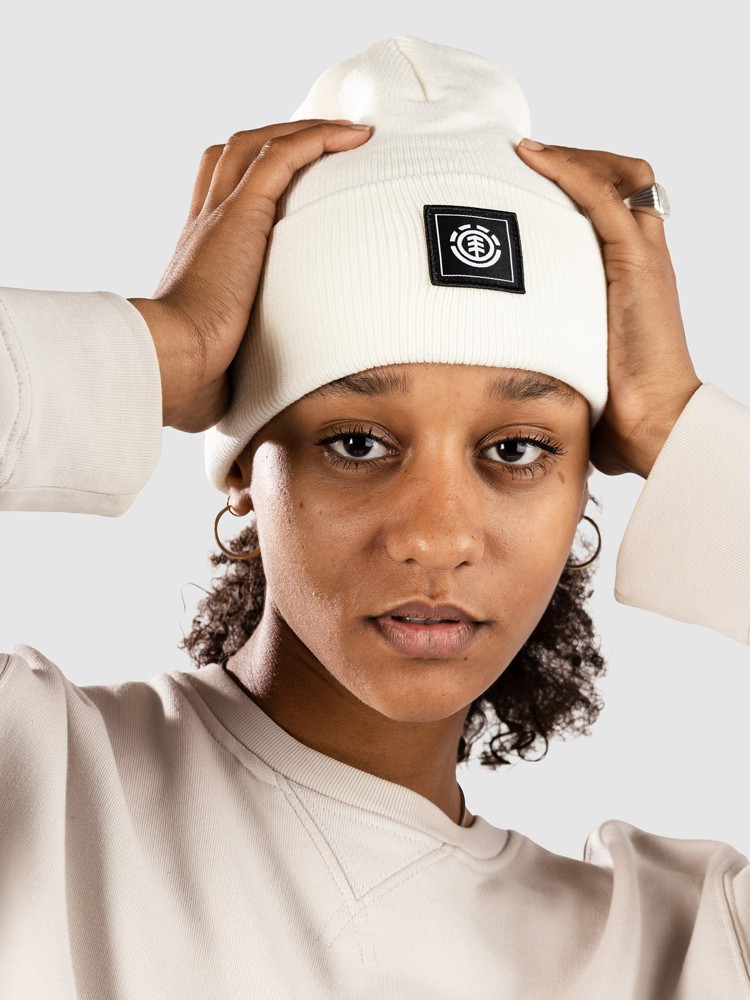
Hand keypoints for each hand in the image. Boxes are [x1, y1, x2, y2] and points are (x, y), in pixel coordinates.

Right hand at [128, 120, 371, 431]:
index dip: (255, 173)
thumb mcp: (223, 359)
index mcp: (200, 251)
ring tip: (351, 132)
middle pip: (237, 153)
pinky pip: (281, 157)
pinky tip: (354, 136)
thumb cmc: (192, 375)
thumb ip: (242, 358)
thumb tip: (264, 396)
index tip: (297, 179)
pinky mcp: (239, 216)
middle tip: (329, 142)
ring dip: (306, 131)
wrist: (171, 364)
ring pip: (259, 144)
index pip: (220, 190)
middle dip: (283, 139)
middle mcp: (205, 223)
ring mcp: (220, 215)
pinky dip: (317, 138)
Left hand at [515, 139, 701, 477]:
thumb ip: (550, 337)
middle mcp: (640, 255)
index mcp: (629, 272)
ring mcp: (642, 255)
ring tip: (522, 153)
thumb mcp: (574, 357)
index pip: (609, 202)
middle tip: (520, 160)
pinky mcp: (637, 262)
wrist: (652, 425)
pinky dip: (569, 170)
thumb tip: (498, 352)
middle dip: (569, 161)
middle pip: (615, 177)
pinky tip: (532, 158)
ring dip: (567, 157)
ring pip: (613, 176)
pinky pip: (602, 197)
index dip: (571, 182)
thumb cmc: (614, 405)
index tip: (523, 180)